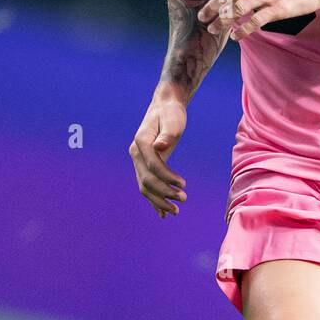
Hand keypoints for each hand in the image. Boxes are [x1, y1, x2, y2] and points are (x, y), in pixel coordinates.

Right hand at [128, 95, 187, 217]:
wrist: (165, 106)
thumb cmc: (171, 113)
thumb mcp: (173, 120)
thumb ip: (167, 134)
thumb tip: (160, 146)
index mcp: (141, 141)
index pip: (153, 165)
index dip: (167, 177)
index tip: (184, 184)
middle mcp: (136, 152)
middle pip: (146, 179)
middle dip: (163, 193)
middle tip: (183, 199)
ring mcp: (138, 159)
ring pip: (144, 185)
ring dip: (158, 200)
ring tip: (175, 211)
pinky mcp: (144, 164)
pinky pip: (146, 184)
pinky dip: (153, 199)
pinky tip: (162, 213)